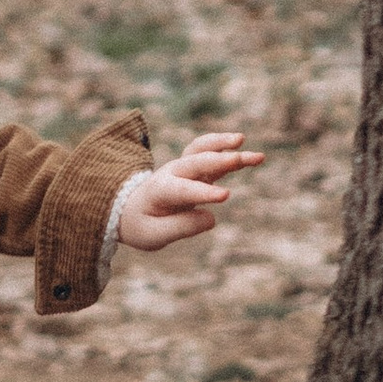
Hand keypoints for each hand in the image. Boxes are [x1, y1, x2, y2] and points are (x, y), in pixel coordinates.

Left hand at [113, 126, 264, 251]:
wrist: (131, 208)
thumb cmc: (142, 224)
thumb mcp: (154, 235)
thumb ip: (181, 227)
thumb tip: (211, 218)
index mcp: (159, 191)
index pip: (183, 189)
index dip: (203, 192)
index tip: (225, 196)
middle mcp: (172, 173)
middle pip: (195, 162)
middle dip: (217, 159)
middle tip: (238, 159)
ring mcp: (184, 168)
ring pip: (204, 150)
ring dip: (225, 146)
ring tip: (248, 145)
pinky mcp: (196, 170)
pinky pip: (212, 154)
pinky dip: (228, 149)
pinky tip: (251, 153)